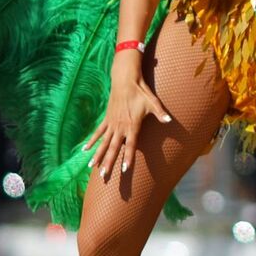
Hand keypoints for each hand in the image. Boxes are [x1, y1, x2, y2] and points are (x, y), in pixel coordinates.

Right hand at [84, 63, 172, 181]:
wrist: (125, 80)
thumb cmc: (141, 92)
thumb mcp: (153, 103)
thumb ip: (161, 113)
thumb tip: (169, 121)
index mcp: (132, 125)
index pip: (131, 145)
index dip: (128, 157)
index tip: (124, 169)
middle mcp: (120, 127)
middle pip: (114, 148)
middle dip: (109, 162)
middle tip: (104, 175)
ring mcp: (112, 123)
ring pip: (103, 143)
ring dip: (98, 155)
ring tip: (91, 167)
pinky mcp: (106, 119)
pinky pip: (98, 132)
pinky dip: (91, 141)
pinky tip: (85, 150)